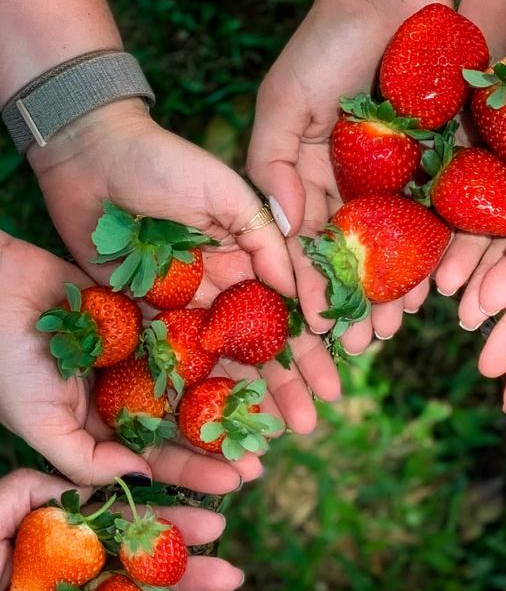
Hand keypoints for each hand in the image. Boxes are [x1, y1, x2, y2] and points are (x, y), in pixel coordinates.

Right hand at [0, 232, 258, 494]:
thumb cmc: (2, 361)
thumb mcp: (39, 424)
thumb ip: (86, 461)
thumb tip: (141, 481)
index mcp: (103, 429)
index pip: (158, 459)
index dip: (197, 473)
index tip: (236, 481)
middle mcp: (126, 397)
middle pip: (186, 425)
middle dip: (223, 442)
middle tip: (266, 452)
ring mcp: (138, 357)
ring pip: (194, 382)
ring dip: (230, 398)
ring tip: (271, 411)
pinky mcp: (145, 315)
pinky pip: (187, 333)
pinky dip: (218, 344)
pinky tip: (254, 354)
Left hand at [28, 104, 337, 437]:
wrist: (88, 156)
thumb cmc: (162, 161)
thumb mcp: (224, 191)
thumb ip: (264, 237)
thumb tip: (296, 291)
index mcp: (249, 260)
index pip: (290, 314)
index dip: (312, 349)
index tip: (331, 381)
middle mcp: (223, 291)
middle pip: (263, 349)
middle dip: (289, 387)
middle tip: (310, 424)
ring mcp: (186, 309)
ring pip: (226, 364)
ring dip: (251, 400)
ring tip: (276, 434)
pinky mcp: (146, 320)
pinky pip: (176, 364)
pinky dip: (197, 394)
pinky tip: (216, 424)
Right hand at [247, 0, 450, 352]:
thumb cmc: (328, 38)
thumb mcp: (285, 98)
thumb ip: (272, 162)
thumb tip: (277, 228)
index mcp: (311, 175)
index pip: (306, 242)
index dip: (310, 284)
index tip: (314, 325)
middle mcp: (354, 186)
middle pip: (353, 256)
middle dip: (354, 300)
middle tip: (360, 344)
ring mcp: (398, 180)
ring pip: (395, 249)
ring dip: (392, 291)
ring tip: (392, 328)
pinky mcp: (441, 167)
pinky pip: (438, 221)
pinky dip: (434, 256)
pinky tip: (431, 289)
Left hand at [450, 0, 505, 309]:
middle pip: (505, 242)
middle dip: (491, 290)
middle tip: (475, 337)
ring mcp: (487, 153)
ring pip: (466, 221)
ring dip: (451, 263)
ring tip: (437, 304)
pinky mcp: (451, 127)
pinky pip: (434, 178)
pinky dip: (422, 216)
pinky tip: (410, 253)